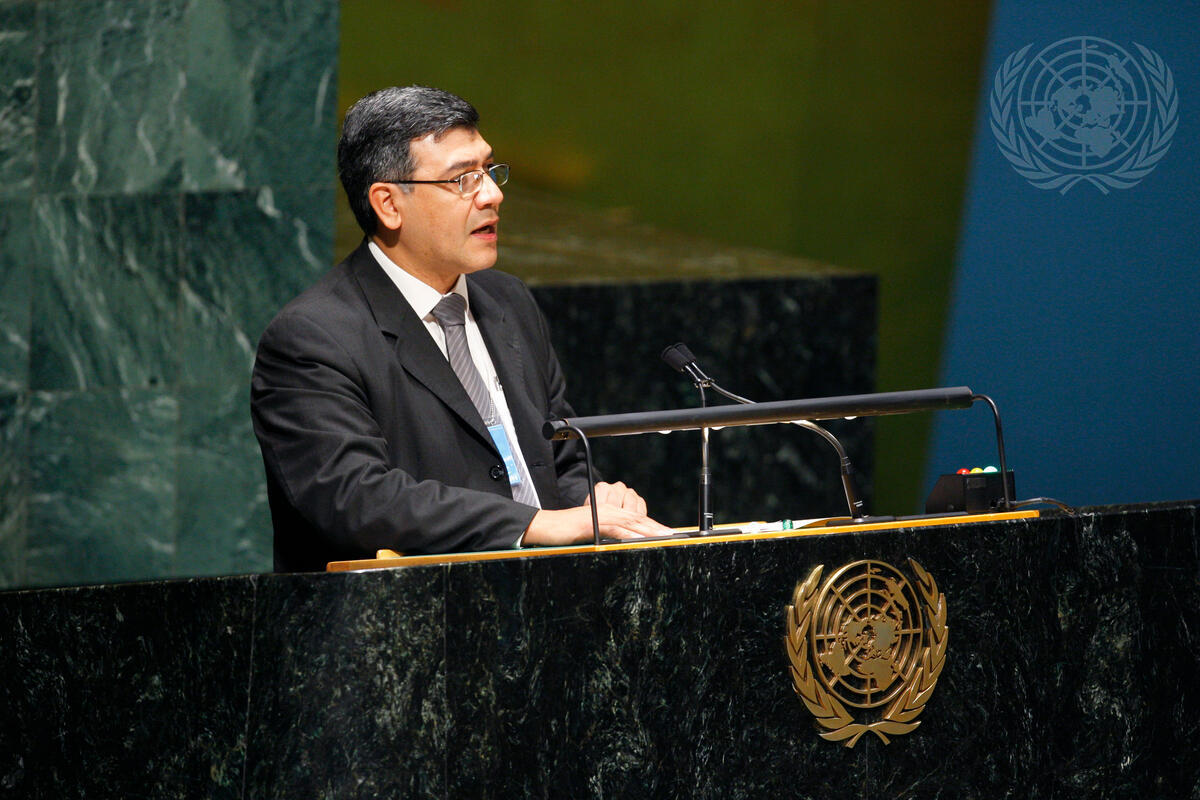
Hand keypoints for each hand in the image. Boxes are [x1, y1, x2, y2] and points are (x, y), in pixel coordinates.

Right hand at [522, 485, 671, 545]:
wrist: (545, 526)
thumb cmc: (566, 532)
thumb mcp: (592, 534)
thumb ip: (608, 537)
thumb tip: (625, 545)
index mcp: (611, 513)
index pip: (637, 520)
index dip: (655, 527)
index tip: (670, 534)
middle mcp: (609, 511)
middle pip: (639, 520)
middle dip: (658, 528)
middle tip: (675, 535)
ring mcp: (602, 516)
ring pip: (631, 523)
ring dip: (650, 531)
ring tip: (666, 537)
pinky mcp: (593, 523)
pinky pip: (614, 530)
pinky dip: (628, 535)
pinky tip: (640, 540)